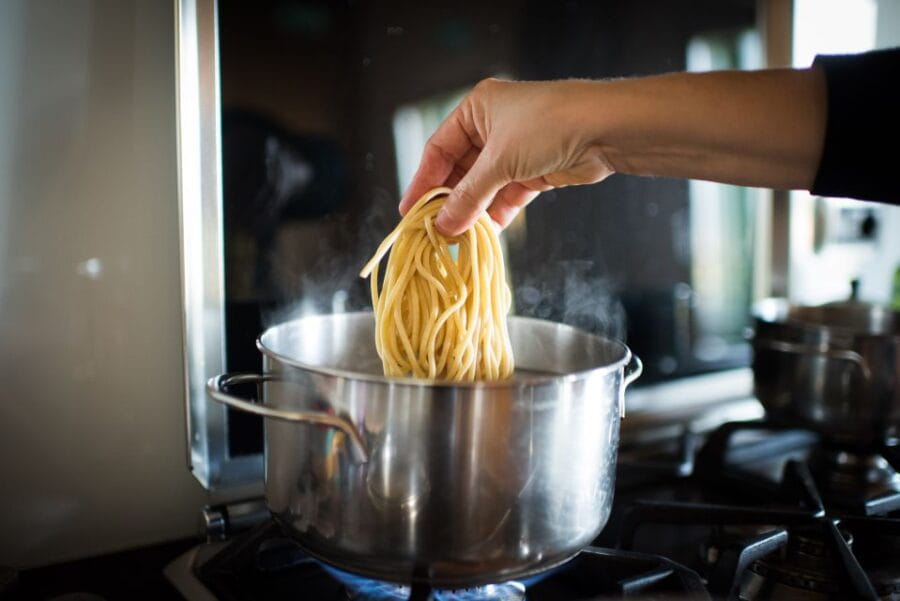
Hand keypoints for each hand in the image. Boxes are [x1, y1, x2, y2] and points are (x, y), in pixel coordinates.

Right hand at [398, 78, 616, 235]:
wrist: (606, 130)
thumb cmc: (549, 127)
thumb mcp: (499, 162)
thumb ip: (468, 196)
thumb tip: (443, 226)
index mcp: (477, 109)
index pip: (439, 149)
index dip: (423, 181)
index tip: (410, 211)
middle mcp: (493, 126)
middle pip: (460, 170)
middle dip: (449, 201)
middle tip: (433, 230)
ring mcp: (515, 150)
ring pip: (484, 186)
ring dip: (473, 212)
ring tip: (457, 238)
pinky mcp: (535, 170)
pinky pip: (506, 196)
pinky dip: (496, 214)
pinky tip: (484, 233)